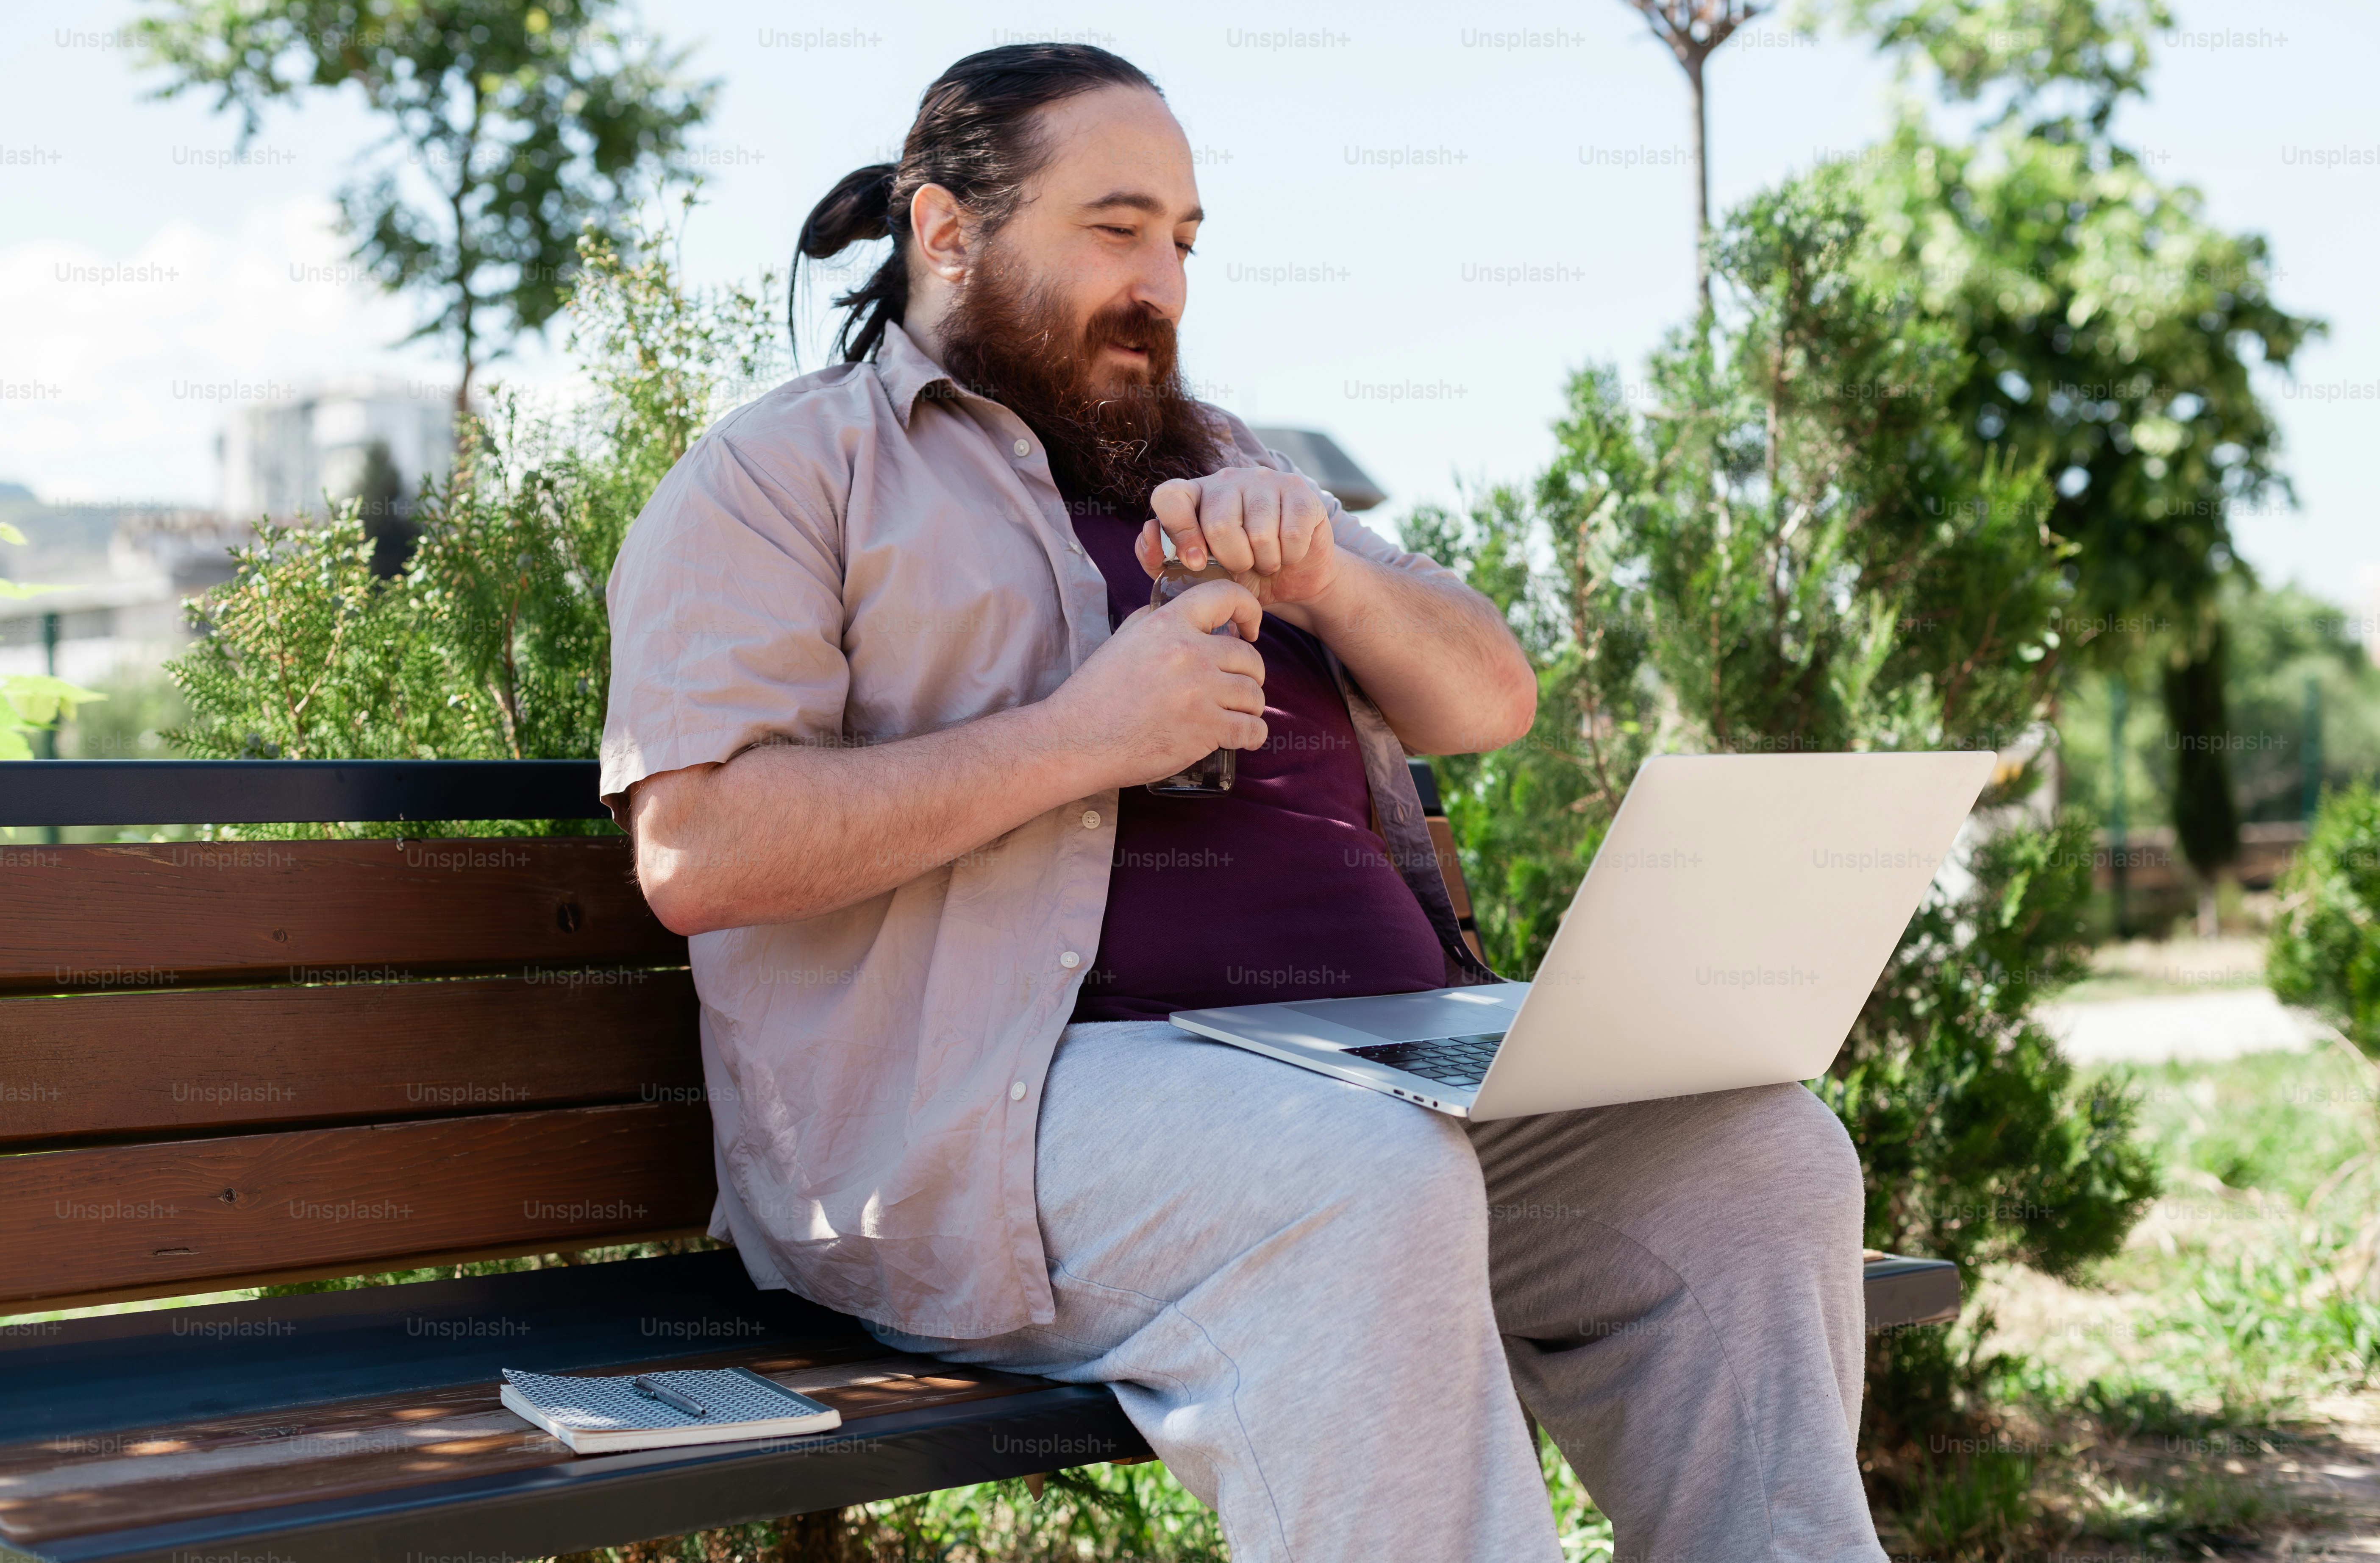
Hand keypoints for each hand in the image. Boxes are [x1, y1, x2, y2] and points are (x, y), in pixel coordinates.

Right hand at [1036, 578, 1268, 788]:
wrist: (1076, 740)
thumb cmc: (1095, 695)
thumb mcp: (1123, 639)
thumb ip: (1158, 620)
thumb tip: (1193, 616)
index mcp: (1168, 624)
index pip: (1227, 596)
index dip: (1249, 610)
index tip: (1249, 628)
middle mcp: (1188, 652)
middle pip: (1248, 656)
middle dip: (1249, 673)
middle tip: (1236, 687)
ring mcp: (1199, 691)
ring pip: (1254, 694)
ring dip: (1250, 707)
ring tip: (1236, 715)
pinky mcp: (1205, 729)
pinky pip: (1252, 729)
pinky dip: (1253, 735)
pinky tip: (1244, 737)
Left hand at [1139, 466, 1339, 612]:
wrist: (1293, 576)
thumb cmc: (1239, 574)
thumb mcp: (1198, 576)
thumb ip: (1161, 561)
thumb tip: (1148, 533)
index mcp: (1195, 495)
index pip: (1169, 496)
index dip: (1180, 532)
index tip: (1196, 563)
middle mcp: (1226, 479)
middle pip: (1218, 524)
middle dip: (1233, 561)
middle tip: (1243, 565)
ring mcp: (1264, 479)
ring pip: (1258, 533)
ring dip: (1264, 562)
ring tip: (1265, 561)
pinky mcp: (1299, 489)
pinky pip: (1290, 534)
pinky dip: (1289, 556)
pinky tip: (1288, 553)